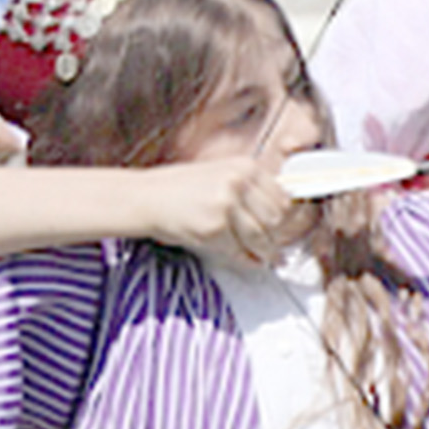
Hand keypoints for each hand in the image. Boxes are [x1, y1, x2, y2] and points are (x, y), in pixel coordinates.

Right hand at [140, 156, 294, 266]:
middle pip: (276, 218)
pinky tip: (250, 261)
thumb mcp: (219, 176)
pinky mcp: (214, 227)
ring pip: (261, 237)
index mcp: (244, 167)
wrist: (143, 197)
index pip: (282, 196)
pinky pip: (239, 250)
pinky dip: (246, 259)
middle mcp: (238, 182)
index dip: (285, 217)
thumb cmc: (178, 189)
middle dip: (277, 236)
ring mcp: (226, 204)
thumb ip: (248, 190)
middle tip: (276, 247)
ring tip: (268, 258)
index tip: (285, 228)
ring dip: (266, 252)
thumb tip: (279, 215)